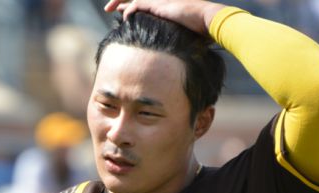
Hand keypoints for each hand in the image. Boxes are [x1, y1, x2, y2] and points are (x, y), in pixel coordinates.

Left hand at [104, 0, 225, 34]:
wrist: (209, 20)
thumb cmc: (202, 33)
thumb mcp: (185, 38)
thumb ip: (175, 43)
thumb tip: (174, 61)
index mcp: (165, 6)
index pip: (144, 3)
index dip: (132, 7)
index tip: (123, 14)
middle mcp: (160, 1)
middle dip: (121, 0)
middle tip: (110, 8)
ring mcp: (159, 1)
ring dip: (119, 1)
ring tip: (109, 8)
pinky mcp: (158, 4)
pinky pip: (137, 5)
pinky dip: (129, 11)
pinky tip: (124, 18)